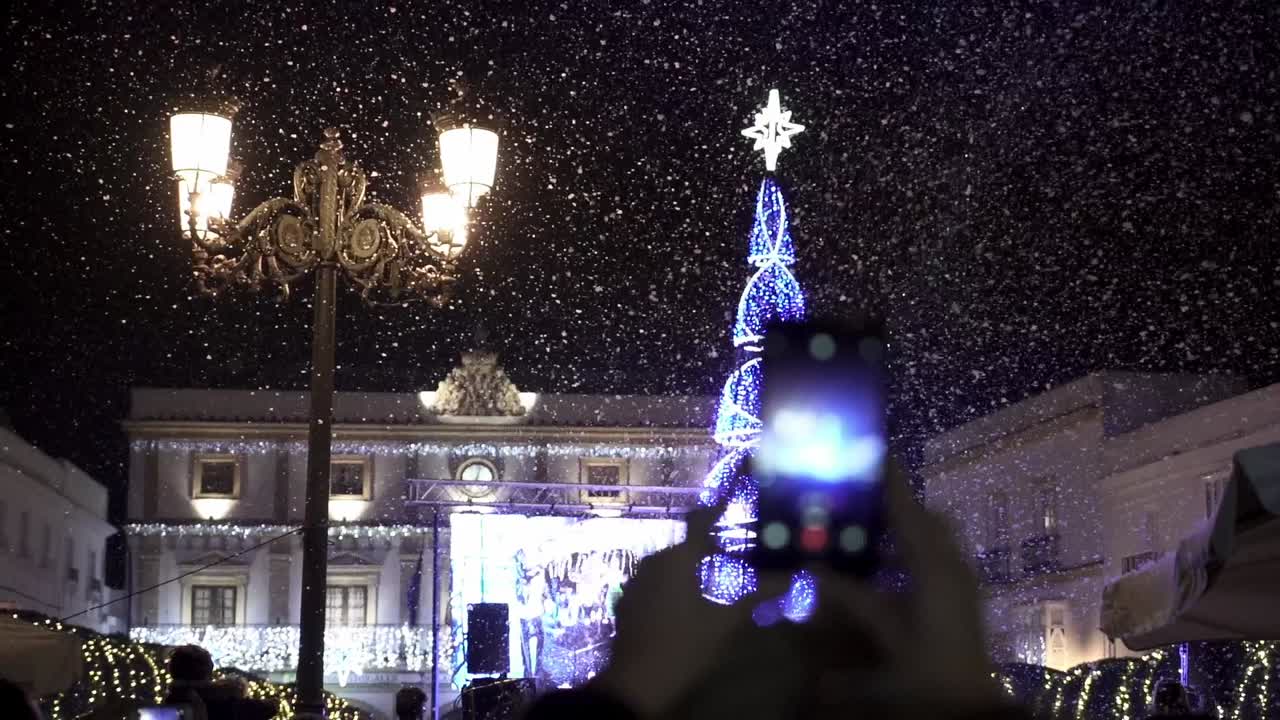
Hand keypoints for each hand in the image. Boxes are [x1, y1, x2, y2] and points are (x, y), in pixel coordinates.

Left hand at [592, 503, 758, 718]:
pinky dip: (674, 588)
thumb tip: (794, 577)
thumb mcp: (728, 620)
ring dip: (693, 572)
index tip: (733, 490)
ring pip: (672, 566)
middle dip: (713, 552)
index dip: (719, 506)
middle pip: (689, 547)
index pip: (702, 520)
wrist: (638, 682)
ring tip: (717, 589)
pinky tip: (688, 608)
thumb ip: (759, 593)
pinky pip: (656, 584)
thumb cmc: (687, 645)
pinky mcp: (627, 602)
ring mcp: (636, 581)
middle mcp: (654, 560)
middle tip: (738, 565)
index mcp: (679, 557)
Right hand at [809, 462, 1005, 715]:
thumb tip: (810, 565)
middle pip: (925, 518)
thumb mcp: (884, 630)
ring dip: (901, 527)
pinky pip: (932, 557)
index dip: (889, 480)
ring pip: (931, 538)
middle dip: (894, 501)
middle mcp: (951, 563)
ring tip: (861, 524)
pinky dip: (907, 549)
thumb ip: (848, 596)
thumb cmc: (927, 666)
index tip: (870, 449)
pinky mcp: (958, 596)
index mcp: (934, 565)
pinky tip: (880, 564)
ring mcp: (959, 580)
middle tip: (855, 493)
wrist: (967, 702)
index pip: (908, 509)